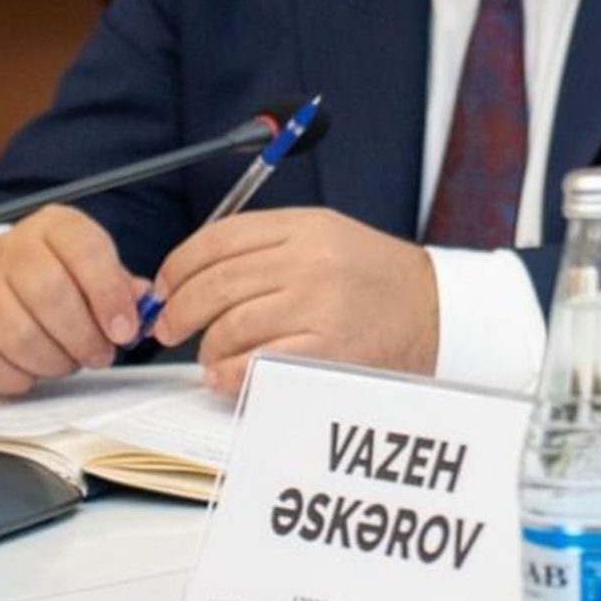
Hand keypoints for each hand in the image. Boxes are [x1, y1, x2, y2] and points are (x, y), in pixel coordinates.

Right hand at [0, 206, 146, 395]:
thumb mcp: (100, 270)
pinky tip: (35, 372)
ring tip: (72, 362)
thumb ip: (124, 288)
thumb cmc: (66, 278)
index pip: (85, 251)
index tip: (125, 331)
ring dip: (54, 360)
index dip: (109, 295)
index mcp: (56, 227)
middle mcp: (11, 249)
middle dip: (83, 336)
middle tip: (102, 355)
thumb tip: (144, 308)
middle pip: (49, 295)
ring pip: (17, 334)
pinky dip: (17, 376)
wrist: (5, 279)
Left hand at [150, 209, 439, 392]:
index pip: (218, 240)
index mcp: (306, 226)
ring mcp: (319, 305)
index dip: (177, 266)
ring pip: (227, 327)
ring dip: (205, 347)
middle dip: (177, 312)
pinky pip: (252, 363)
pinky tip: (228, 374)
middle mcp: (310, 260)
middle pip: (214, 284)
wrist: (436, 310)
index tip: (164, 287)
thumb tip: (189, 276)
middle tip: (168, 328)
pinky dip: (228, 373)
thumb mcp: (327, 237)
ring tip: (210, 354)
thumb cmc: (374, 279)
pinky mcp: (326, 348)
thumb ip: (266, 246)